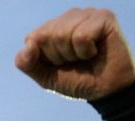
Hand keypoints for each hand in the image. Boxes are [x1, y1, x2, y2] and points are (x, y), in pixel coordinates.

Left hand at [15, 7, 134, 99]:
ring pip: (62, 34)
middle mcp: (69, 17)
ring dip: (73, 54)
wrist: (107, 91)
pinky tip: (96, 51)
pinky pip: (81, 35)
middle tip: (76, 61)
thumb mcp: (46, 77)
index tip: (61, 64)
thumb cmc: (78, 81)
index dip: (44, 58)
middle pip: (46, 35)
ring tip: (86, 56)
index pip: (32, 37)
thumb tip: (28, 43)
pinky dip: (86, 51)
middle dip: (58, 56)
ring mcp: (87, 14)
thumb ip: (27, 62)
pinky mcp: (104, 17)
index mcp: (53, 27)